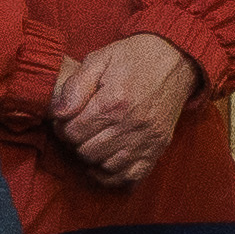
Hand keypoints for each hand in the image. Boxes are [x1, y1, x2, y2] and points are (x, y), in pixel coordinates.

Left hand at [43, 31, 198, 184]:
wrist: (174, 59)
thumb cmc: (133, 57)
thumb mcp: (100, 58)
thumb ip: (75, 85)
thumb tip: (59, 113)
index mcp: (114, 102)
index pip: (73, 133)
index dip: (63, 126)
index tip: (67, 119)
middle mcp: (131, 125)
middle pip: (86, 152)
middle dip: (77, 142)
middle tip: (79, 128)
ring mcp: (147, 139)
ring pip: (106, 166)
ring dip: (94, 156)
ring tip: (93, 140)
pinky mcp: (157, 147)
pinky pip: (131, 176)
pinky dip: (115, 174)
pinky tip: (106, 160)